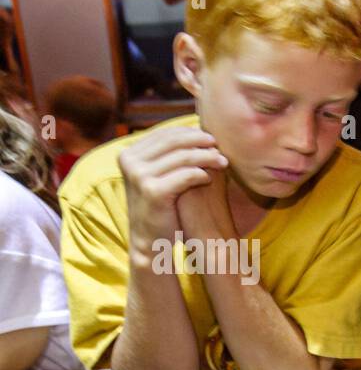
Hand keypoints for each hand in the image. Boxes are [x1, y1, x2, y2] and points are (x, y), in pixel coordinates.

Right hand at [118, 125, 228, 252]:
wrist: (150, 241)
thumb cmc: (161, 207)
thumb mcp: (158, 176)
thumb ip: (168, 155)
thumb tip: (195, 129)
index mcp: (129, 154)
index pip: (163, 134)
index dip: (189, 133)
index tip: (210, 137)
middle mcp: (129, 161)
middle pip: (173, 142)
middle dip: (199, 141)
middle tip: (218, 145)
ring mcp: (139, 176)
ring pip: (182, 157)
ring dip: (206, 157)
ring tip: (223, 162)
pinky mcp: (153, 191)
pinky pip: (185, 175)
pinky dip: (201, 174)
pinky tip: (211, 178)